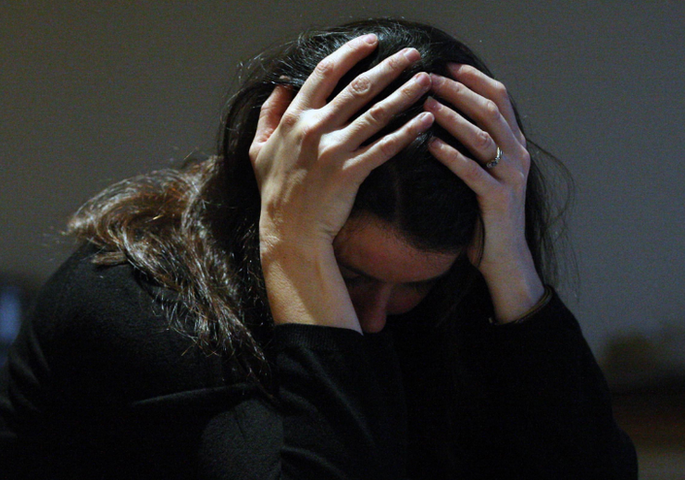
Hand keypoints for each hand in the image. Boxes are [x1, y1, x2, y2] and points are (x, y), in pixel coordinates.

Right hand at [249, 34, 433, 329]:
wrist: (288, 232)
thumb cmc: (274, 192)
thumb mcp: (257, 150)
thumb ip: (268, 115)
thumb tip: (279, 87)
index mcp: (294, 118)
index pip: (325, 73)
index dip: (350, 53)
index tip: (371, 41)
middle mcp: (314, 128)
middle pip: (358, 87)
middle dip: (389, 67)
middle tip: (412, 54)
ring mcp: (334, 151)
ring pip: (376, 113)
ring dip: (405, 93)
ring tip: (426, 80)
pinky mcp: (351, 173)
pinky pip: (385, 147)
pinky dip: (407, 132)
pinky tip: (426, 120)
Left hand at [424, 64, 544, 321]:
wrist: (505, 261)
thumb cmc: (485, 219)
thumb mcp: (481, 176)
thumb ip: (471, 150)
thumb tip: (438, 121)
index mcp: (514, 146)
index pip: (500, 99)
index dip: (475, 79)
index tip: (448, 65)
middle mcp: (517, 156)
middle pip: (490, 110)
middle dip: (458, 91)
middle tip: (429, 78)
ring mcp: (511, 177)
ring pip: (483, 136)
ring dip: (453, 117)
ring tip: (426, 104)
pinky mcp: (499, 200)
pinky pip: (473, 171)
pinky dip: (452, 155)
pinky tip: (431, 145)